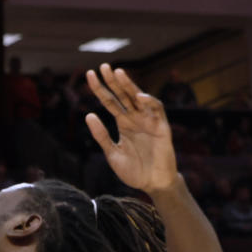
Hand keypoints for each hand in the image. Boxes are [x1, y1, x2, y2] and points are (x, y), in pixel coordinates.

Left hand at [85, 64, 177, 192]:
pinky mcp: (162, 128)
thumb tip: (88, 114)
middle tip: (103, 66)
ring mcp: (149, 121)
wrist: (153, 185)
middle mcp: (135, 118)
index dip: (100, 88)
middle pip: (123, 95)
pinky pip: (157, 111)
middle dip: (113, 81)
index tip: (89, 74)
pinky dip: (149, 102)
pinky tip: (139, 96)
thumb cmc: (134, 170)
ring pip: (139, 98)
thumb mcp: (112, 153)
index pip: (109, 101)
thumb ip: (101, 135)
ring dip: (130, 85)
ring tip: (118, 73)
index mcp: (123, 123)